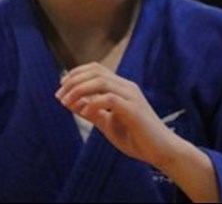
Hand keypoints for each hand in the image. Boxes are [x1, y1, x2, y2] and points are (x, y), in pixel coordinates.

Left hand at [55, 62, 175, 166]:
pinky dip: (93, 103)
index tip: (61, 88)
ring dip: (79, 90)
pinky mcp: (134, 110)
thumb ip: (91, 111)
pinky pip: (109, 99)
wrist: (161, 152)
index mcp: (121, 88)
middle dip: (74, 80)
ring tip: (67, 102)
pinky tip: (86, 113)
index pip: (96, 69)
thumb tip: (70, 102)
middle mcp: (126, 87)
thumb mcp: (107, 123)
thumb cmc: (136, 138)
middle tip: (59, 95)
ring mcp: (131, 97)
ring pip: (101, 81)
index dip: (76, 74)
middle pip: (96, 71)